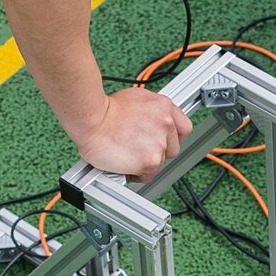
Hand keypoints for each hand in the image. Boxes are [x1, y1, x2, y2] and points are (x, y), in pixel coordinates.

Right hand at [75, 87, 192, 178]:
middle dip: (157, 151)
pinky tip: (123, 164)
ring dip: (145, 163)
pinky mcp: (150, 161)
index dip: (173, 137)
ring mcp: (159, 143)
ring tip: (127, 155)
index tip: (164, 141)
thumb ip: (151, 113)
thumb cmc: (105, 109)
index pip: (184, 128)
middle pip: (173, 148)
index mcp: (164, 107)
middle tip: (139, 149)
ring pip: (160, 163)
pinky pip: (147, 175)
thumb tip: (151, 124)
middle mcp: (166, 124)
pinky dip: (135, 173)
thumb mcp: (136, 99)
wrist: (91, 118)